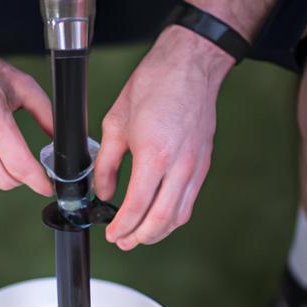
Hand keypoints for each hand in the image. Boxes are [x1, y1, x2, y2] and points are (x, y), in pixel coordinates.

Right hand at [0, 35, 52, 194]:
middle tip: (29, 167)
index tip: (48, 187)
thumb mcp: (20, 84)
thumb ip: (45, 112)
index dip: (40, 182)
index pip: (21, 167)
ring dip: (2, 171)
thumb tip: (61, 136)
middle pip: (6, 181)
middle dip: (23, 178)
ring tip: (3, 149)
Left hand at [94, 26, 232, 249]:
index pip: (136, 207)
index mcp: (154, 155)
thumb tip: (104, 192)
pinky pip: (188, 202)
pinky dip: (172, 218)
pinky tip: (158, 218)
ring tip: (138, 235)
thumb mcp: (115, 124)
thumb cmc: (153, 86)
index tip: (111, 233)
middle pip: (160, 220)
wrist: (190, 65)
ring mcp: (195, 167)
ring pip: (178, 216)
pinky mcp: (202, 165)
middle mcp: (179, 166)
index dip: (121, 226)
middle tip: (122, 241)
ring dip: (157, 232)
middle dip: (138, 237)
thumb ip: (106, 165)